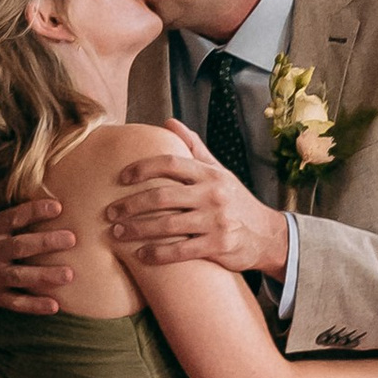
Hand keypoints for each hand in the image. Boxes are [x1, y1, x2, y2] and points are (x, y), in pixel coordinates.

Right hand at [0, 197, 75, 318]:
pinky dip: (34, 305)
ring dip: (45, 276)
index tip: (57, 206)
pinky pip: (16, 302)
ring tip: (69, 275)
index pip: (13, 217)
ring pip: (21, 276)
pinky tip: (54, 306)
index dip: (35, 211)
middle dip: (46, 243)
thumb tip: (11, 173)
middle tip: (72, 238)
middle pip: (21, 246)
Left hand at [109, 120, 291, 280]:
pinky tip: (140, 255)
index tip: (121, 178)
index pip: (170, 162)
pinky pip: (181, 251)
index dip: (142, 168)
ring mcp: (215, 221)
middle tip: (109, 211)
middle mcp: (212, 194)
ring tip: (116, 233)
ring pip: (167, 225)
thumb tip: (169, 122)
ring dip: (137, 229)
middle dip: (131, 204)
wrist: (267, 235)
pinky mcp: (218, 245)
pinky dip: (158, 253)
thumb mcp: (219, 172)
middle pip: (162, 196)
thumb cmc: (235, 201)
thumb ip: (194, 148)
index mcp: (209, 174)